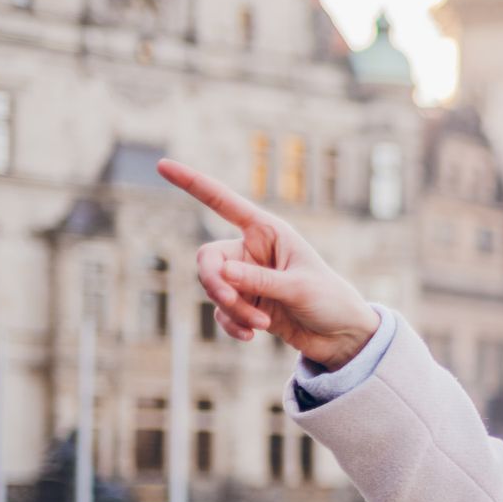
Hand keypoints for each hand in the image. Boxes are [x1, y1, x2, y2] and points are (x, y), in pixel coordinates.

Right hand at [161, 158, 380, 370]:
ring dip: (232, 309)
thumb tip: (222, 272)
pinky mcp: (245, 303)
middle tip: (231, 301)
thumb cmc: (329, 300)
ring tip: (260, 324)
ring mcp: (246, 278)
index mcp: (267, 232)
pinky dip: (232, 324)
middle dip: (215, 283)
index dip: (193, 184)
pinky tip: (251, 336)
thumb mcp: (299, 287)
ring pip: (214, 289)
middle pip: (208, 258)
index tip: (162, 165)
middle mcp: (252, 250)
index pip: (223, 202)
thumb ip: (260, 279)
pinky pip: (221, 312)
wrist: (340, 335)